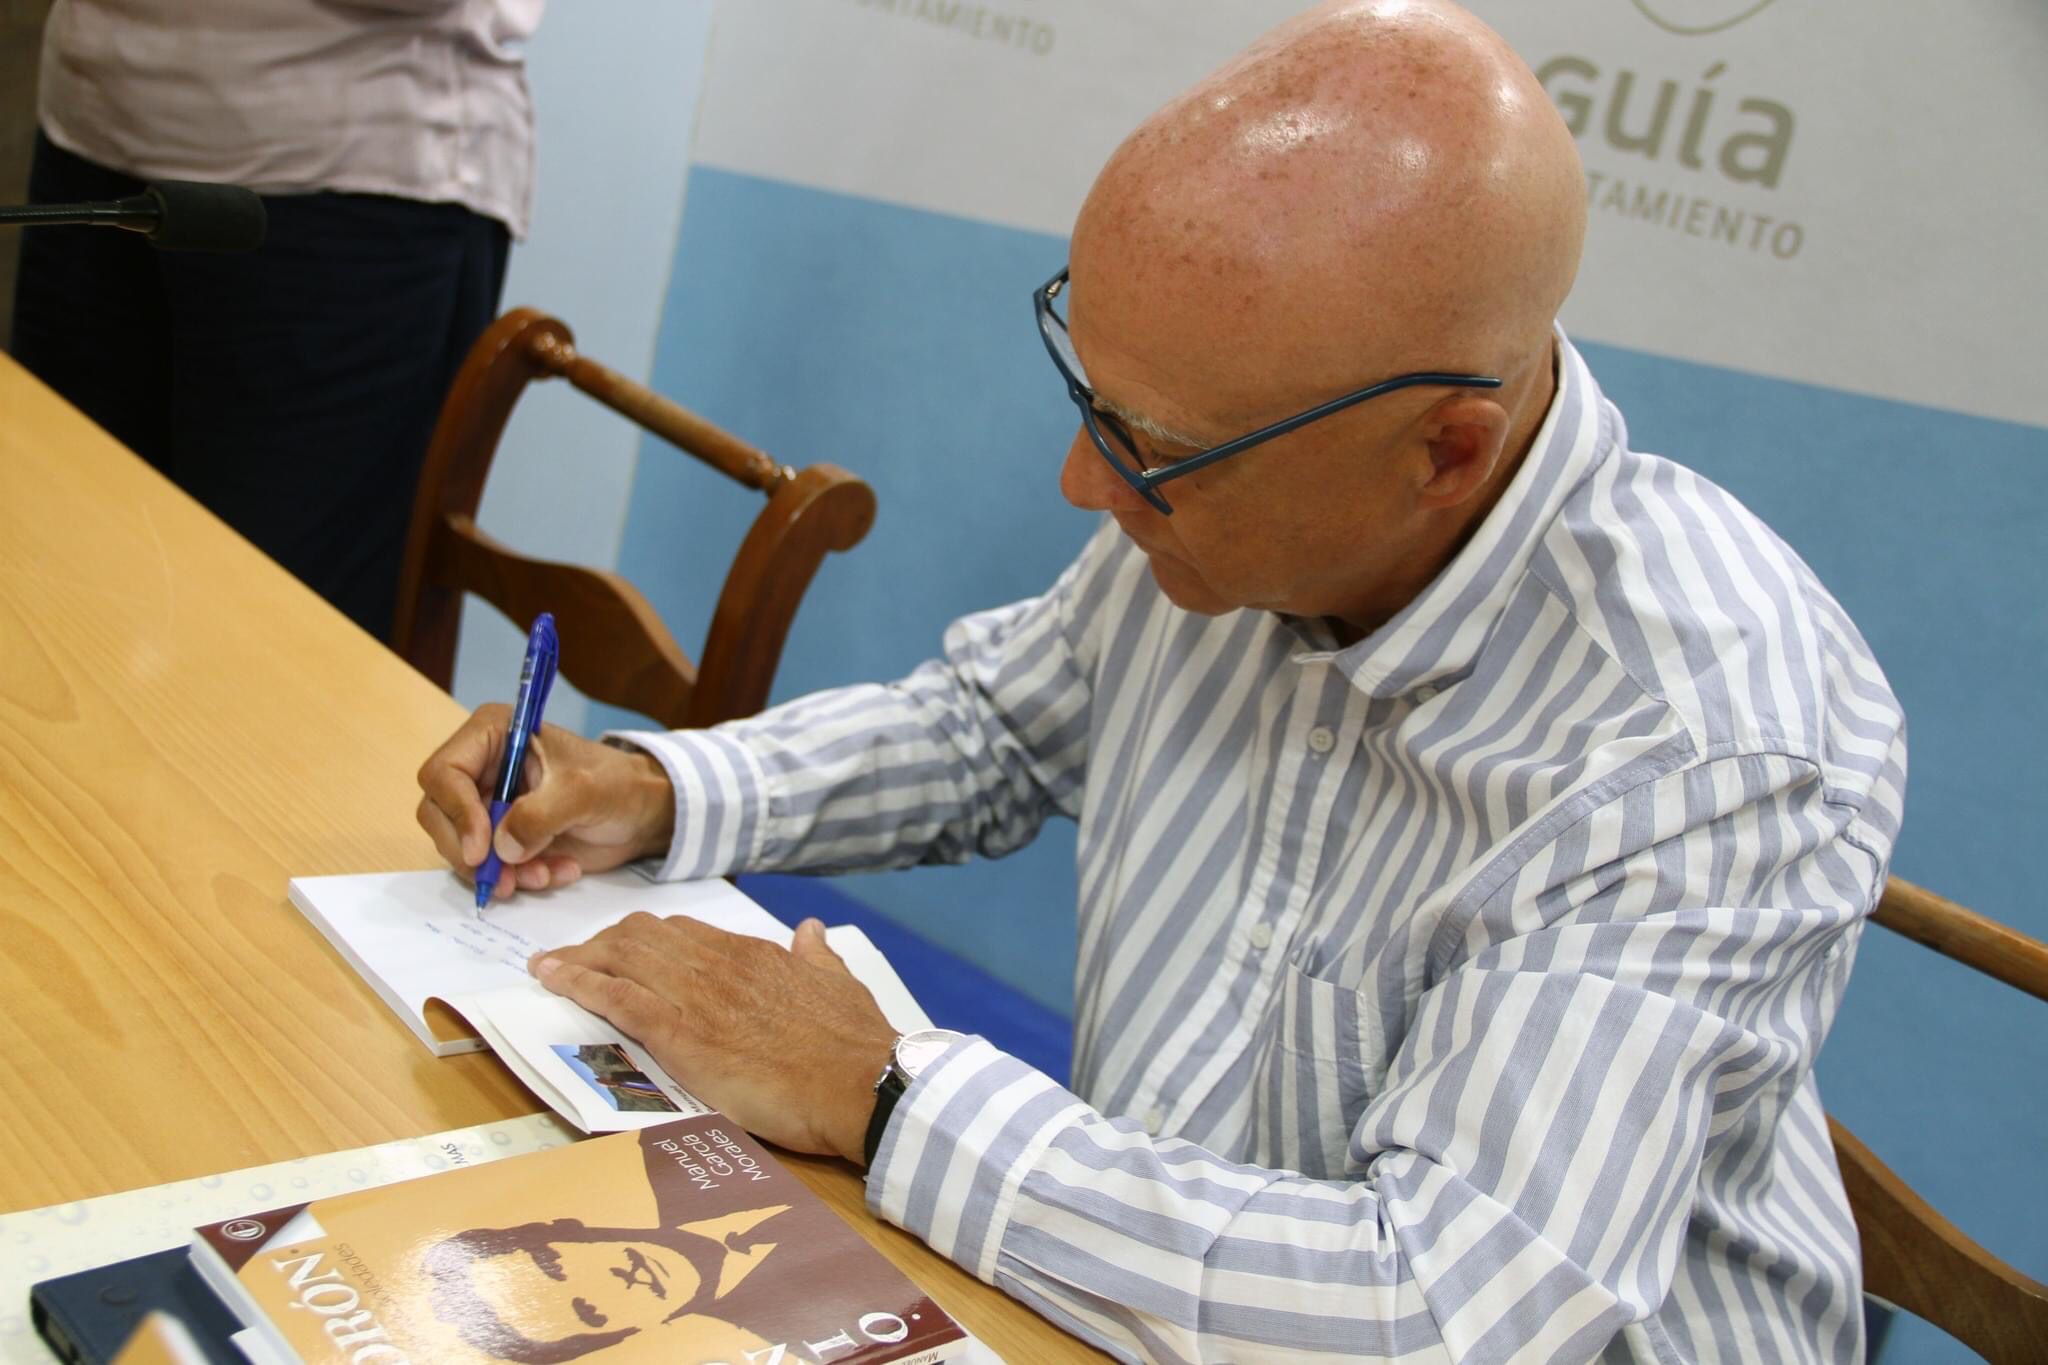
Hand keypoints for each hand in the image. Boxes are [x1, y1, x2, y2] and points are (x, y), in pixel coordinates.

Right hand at [415, 703, 676, 898]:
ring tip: (545, 874)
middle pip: (439, 815)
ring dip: (499, 871)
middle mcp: (480, 768)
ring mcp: (487, 805)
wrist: (640, 812)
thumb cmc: (615, 784)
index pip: (443, 773)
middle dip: (471, 853)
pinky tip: (557, 872)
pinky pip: (488, 867)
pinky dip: (518, 878)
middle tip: (503, 879)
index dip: (456, 813)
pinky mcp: (501, 838)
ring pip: (462, 848)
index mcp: (492, 735)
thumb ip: (540, 815)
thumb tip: (501, 848)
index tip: (482, 850)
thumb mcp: (583, 792)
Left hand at [530, 915, 895, 1163]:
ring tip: (549, 967)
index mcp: (754, 956)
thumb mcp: (841, 984)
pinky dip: (579, 983)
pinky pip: (618, 997)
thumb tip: (810, 930)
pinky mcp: (682, 1035)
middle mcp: (718, 966)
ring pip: (622, 958)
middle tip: (574, 959)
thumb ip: (817, 956)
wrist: (862, 1081)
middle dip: (601, 944)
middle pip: (642, 937)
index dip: (646, 939)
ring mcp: (697, 998)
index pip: (684, 934)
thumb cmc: (856, 1043)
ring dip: (579, 959)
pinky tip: (553, 981)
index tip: (624, 949)